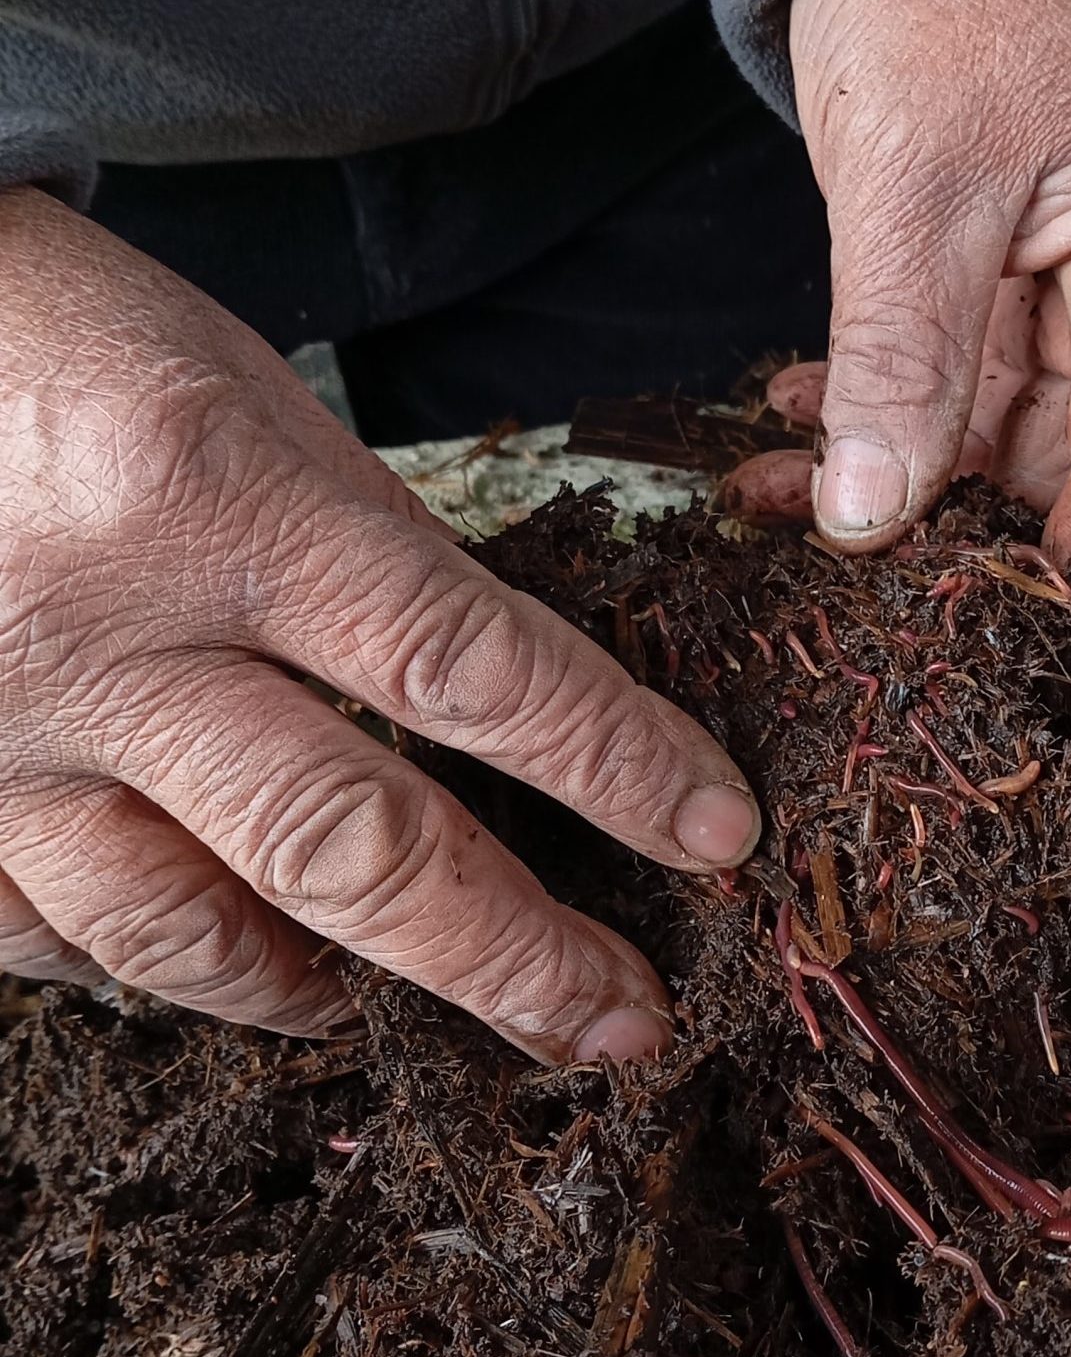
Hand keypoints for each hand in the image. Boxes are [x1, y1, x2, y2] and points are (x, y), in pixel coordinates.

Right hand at [0, 189, 759, 1061]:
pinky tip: (222, 969)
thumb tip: (484, 708)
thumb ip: (363, 559)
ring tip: (406, 1017)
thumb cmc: (48, 331)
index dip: (616, 765)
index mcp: (217, 500)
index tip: (715, 835)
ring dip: (321, 995)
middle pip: (349, 848)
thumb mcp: (248, 403)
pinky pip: (41, 939)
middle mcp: (103, 638)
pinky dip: (149, 971)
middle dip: (508, 957)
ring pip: (186, 933)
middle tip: (616, 1025)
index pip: (473, 669)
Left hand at [722, 0, 1070, 610]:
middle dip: (965, 529)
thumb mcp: (915, 183)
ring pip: (992, 435)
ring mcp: (1056, 286)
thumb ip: (902, 358)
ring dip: (896, 477)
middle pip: (1069, 462)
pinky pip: (943, 383)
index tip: (1014, 638)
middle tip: (861, 582)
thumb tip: (874, 523)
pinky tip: (793, 428)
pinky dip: (872, 415)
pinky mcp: (987, 278)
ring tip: (785, 499)